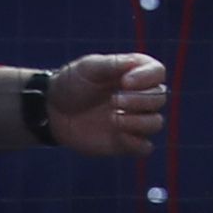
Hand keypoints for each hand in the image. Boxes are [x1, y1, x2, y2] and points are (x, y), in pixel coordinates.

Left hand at [47, 55, 166, 159]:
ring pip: (156, 123)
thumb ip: (112, 64)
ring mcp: (132, 120)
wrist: (52, 110)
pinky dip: (137, 143)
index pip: (158, 72)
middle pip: (160, 98)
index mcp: (135, 73)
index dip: (147, 78)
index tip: (124, 82)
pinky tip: (118, 135)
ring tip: (114, 119)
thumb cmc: (72, 82)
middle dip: (139, 100)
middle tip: (113, 101)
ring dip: (139, 122)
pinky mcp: (123, 143)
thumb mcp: (89, 67)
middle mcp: (139, 96)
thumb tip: (135, 64)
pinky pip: (144, 148)